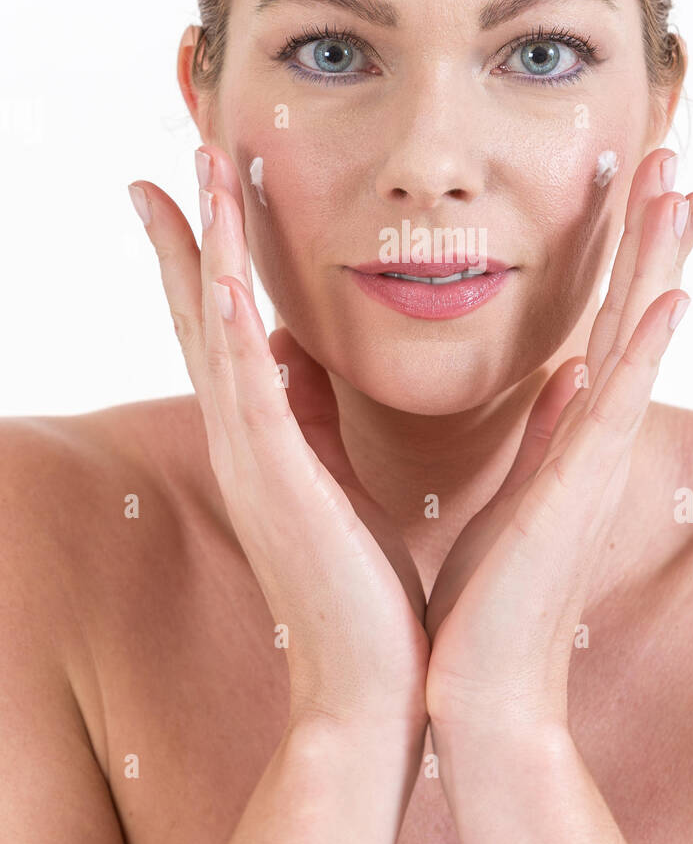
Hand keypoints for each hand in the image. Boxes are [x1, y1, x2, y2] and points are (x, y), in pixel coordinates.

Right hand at [128, 144, 428, 732]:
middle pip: (202, 316)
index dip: (203, 256)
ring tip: (198, 179)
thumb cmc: (362, 582)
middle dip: (189, 235)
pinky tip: (227, 282)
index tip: (193, 190)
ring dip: (209, 253)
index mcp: (261, 434)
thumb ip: (311, 410)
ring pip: (219, 334)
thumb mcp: (333, 473)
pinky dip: (234, 335)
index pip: (222, 327)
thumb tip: (299, 349)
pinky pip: (250, 394)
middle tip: (173, 162)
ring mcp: (254, 460)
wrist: (369, 681)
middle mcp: (242, 438)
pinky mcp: (281, 484)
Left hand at [424, 149, 692, 731]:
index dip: (621, 257)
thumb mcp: (512, 491)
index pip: (602, 324)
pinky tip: (673, 297)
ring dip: (660, 262)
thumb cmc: (487, 596)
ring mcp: (593, 461)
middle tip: (669, 159)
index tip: (633, 193)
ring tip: (682, 189)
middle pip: (630, 314)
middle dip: (650, 236)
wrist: (476, 683)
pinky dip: (647, 350)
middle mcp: (592, 437)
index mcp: (570, 433)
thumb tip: (560, 378)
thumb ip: (544, 431)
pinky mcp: (579, 491)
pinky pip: (617, 406)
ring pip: (635, 339)